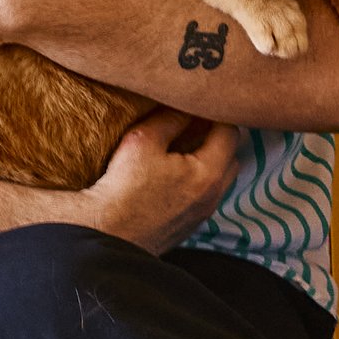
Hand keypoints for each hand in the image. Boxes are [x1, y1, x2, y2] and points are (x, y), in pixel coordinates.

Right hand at [68, 108, 239, 255]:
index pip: (229, 132)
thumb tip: (185, 107)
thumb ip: (170, 119)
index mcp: (208, 173)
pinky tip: (171, 174)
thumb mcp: (143, 140)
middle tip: (194, 123)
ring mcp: (202, 214)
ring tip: (183, 148)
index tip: (198, 104)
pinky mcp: (188, 226)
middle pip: (231, 157)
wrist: (108, 234)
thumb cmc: (124, 188)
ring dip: (208, 161)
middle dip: (217, 137)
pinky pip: (203, 196)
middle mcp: (213, 196)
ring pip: (218, 180)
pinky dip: (196, 181)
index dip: (216, 114)